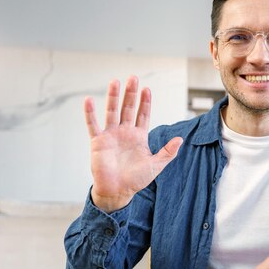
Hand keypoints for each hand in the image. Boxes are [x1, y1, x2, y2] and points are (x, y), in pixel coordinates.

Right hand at [84, 76, 182, 211]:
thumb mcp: (156, 165)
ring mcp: (111, 135)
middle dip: (131, 93)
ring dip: (113, 97)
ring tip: (115, 82)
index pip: (143, 114)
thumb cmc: (136, 179)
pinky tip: (89, 100)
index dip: (145, 102)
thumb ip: (168, 152)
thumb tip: (180, 139)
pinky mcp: (98, 141)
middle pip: (128, 108)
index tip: (147, 89)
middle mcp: (124, 132)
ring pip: (112, 111)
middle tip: (133, 77)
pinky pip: (93, 125)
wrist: (117, 191)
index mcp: (139, 136)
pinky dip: (90, 113)